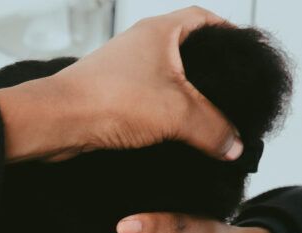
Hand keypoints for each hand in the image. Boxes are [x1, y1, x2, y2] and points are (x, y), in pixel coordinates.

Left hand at [0, 6, 241, 161]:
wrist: (59, 121)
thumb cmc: (107, 99)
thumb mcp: (177, 113)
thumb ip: (213, 128)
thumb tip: (234, 144)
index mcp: (160, 31)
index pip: (204, 19)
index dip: (226, 33)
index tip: (242, 54)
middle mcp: (141, 45)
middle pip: (187, 50)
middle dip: (209, 73)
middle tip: (229, 95)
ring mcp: (125, 70)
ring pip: (166, 79)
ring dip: (185, 98)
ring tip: (207, 119)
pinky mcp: (114, 95)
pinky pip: (148, 100)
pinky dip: (164, 114)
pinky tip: (175, 134)